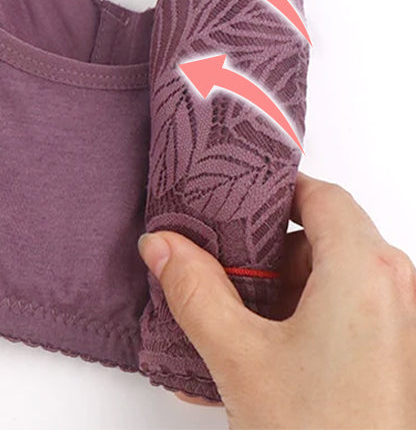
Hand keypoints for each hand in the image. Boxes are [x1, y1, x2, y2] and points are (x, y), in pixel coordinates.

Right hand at [138, 172, 415, 427]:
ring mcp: (404, 329)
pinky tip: (253, 357)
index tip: (226, 196)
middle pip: (322, 238)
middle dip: (261, 254)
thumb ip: (193, 289)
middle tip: (213, 268)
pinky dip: (303, 325)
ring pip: (332, 282)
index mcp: (366, 271)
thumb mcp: (238, 357)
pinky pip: (347, 320)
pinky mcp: (400, 363)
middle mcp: (398, 291)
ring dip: (277, 295)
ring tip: (226, 325)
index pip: (319, 193)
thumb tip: (162, 245)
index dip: (269, 189)